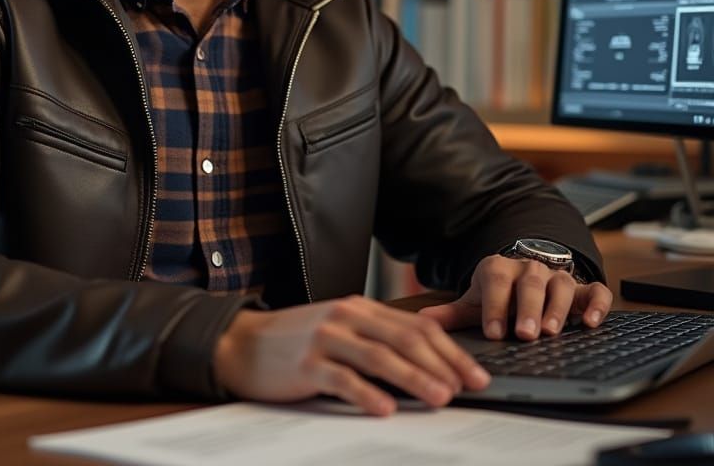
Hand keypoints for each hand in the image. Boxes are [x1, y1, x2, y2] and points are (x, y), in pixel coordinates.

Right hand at [212, 296, 490, 415]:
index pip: (415, 326)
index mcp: (359, 308)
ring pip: (380, 356)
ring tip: (441, 397)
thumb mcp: (339, 330)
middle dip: (442, 363)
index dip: (449, 349)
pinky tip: (386, 408)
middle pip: (404, 338)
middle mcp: (346, 317)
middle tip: (469, 387)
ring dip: (415, 378)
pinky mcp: (307, 364)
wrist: (242, 343)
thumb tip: (427, 365)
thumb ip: (375, 339)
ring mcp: (325, 339)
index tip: (474, 373)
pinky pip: (343, 379)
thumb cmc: (295, 341)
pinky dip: (367, 393)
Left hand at [418, 255, 613, 340]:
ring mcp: (558, 277)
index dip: (495, 306)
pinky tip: (592, 323)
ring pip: (562, 287)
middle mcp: (530, 269)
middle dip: (527, 309)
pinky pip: (595, 291)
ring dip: (558, 308)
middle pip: (530, 284)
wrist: (525, 273)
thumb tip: (421, 321)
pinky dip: (597, 304)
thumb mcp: (476, 301)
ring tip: (551, 331)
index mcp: (500, 269)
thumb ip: (452, 314)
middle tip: (525, 334)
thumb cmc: (499, 294)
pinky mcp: (584, 288)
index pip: (496, 281)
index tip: (493, 332)